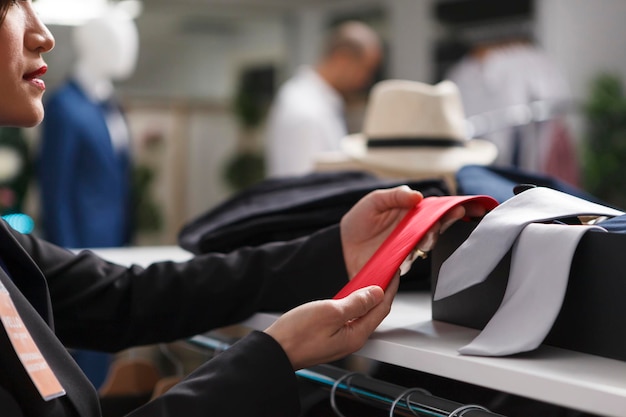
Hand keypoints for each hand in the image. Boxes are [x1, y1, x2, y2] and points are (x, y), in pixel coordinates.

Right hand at [265, 275, 399, 369]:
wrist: (274, 351)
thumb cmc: (297, 335)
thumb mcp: (330, 311)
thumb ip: (357, 303)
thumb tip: (377, 293)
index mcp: (356, 335)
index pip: (381, 308)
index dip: (389, 288)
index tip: (393, 272)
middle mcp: (351, 340)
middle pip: (374, 313)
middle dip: (381, 293)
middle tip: (384, 273)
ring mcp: (340, 339)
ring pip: (361, 315)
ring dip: (367, 298)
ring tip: (370, 281)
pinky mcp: (330, 337)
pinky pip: (349, 318)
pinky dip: (353, 304)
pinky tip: (349, 296)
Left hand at [340, 186, 488, 277]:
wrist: (340, 245)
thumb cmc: (358, 222)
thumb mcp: (374, 201)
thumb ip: (395, 196)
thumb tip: (417, 197)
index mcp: (410, 214)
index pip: (435, 209)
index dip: (451, 207)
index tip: (465, 205)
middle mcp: (413, 231)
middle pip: (438, 225)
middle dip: (450, 219)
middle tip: (456, 213)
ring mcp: (407, 248)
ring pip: (428, 242)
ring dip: (432, 234)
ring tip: (430, 228)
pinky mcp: (399, 263)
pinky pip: (413, 258)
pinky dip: (416, 251)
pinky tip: (417, 245)